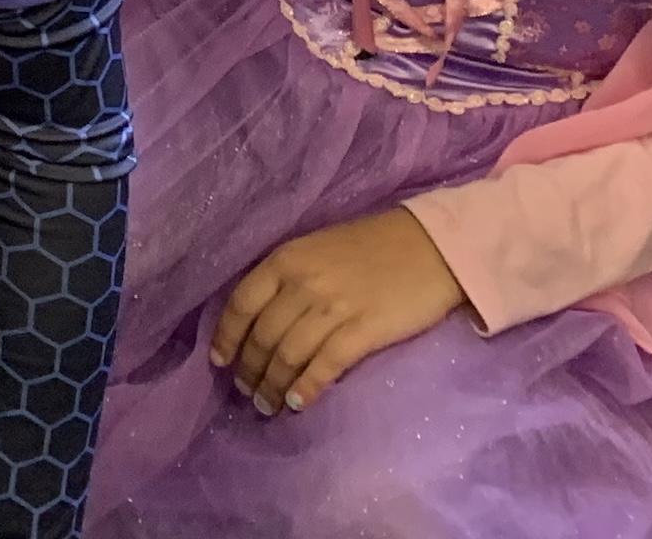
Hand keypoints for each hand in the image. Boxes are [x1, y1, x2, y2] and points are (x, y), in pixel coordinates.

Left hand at [211, 210, 469, 413]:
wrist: (431, 246)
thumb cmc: (372, 246)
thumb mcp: (317, 249)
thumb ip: (289, 279)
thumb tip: (261, 319)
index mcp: (286, 259)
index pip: (241, 304)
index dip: (226, 338)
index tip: (220, 362)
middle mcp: (302, 283)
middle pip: (262, 336)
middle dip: (250, 370)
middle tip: (247, 392)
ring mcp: (332, 308)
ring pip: (288, 355)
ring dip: (272, 385)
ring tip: (267, 405)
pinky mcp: (363, 331)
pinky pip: (324, 366)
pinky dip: (306, 388)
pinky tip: (297, 404)